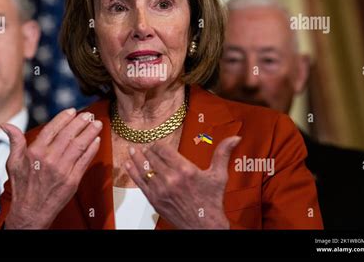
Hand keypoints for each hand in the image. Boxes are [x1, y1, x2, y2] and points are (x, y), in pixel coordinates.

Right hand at [1, 109, 101, 228]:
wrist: (31, 212)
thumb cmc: (22, 187)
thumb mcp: (13, 162)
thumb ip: (15, 141)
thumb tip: (6, 124)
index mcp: (35, 152)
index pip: (52, 128)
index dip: (64, 118)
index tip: (72, 111)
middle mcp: (49, 158)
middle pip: (69, 134)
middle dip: (81, 122)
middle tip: (89, 115)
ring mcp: (63, 169)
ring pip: (80, 145)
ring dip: (90, 132)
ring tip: (97, 124)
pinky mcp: (73, 180)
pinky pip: (85, 160)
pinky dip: (92, 149)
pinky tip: (97, 141)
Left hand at [125, 136, 240, 228]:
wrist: (204, 225)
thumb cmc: (212, 200)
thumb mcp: (219, 175)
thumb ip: (223, 154)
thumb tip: (235, 137)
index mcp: (185, 170)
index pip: (164, 150)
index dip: (158, 144)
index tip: (157, 143)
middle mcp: (171, 178)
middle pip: (152, 157)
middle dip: (147, 150)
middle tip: (144, 146)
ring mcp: (161, 189)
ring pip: (144, 168)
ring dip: (136, 158)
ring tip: (131, 150)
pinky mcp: (154, 199)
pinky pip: (140, 182)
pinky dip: (133, 172)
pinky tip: (128, 165)